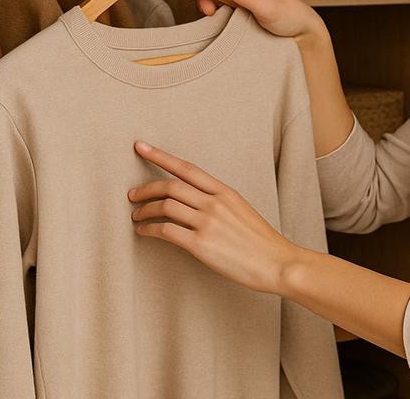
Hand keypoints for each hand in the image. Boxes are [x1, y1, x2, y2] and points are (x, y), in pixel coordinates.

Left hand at [128, 139, 301, 295]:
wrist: (277, 263)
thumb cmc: (261, 241)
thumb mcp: (242, 210)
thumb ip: (218, 202)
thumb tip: (194, 200)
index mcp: (225, 191)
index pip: (186, 168)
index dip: (160, 156)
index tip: (141, 147)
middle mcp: (214, 202)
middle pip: (170, 186)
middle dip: (146, 188)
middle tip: (132, 195)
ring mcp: (207, 222)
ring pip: (165, 206)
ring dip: (145, 210)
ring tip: (136, 215)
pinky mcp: (201, 244)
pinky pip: (166, 231)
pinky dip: (150, 229)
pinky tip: (144, 232)